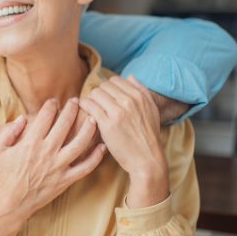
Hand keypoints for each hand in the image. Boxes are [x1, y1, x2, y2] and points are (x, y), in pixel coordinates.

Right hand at [0, 98, 107, 235]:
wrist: (10, 204)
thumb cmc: (4, 177)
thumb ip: (8, 132)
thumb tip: (21, 119)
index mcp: (30, 144)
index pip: (45, 118)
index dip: (50, 106)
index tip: (54, 101)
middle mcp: (46, 153)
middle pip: (64, 125)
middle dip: (71, 110)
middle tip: (76, 101)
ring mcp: (58, 167)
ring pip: (79, 144)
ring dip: (88, 129)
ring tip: (93, 118)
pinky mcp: (65, 180)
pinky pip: (85, 168)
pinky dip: (96, 157)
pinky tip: (102, 146)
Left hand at [79, 75, 168, 208]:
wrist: (146, 159)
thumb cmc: (148, 136)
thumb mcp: (152, 110)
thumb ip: (142, 90)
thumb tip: (129, 76)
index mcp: (139, 96)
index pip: (115, 80)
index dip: (107, 88)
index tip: (104, 97)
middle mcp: (128, 101)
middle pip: (103, 86)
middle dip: (97, 93)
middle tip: (95, 103)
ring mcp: (117, 112)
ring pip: (94, 93)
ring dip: (89, 99)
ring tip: (89, 107)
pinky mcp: (107, 124)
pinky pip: (89, 105)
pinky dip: (84, 105)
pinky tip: (85, 112)